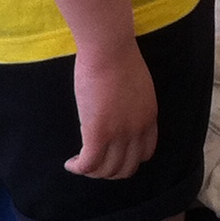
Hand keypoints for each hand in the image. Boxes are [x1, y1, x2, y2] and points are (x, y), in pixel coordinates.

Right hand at [67, 40, 158, 179]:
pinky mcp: (98, 132)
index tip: (113, 155)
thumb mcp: (137, 86)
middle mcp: (137, 130)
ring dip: (92, 171)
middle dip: (110, 171)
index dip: (128, 159)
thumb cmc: (119, 57)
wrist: (109, 49)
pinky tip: (71, 163)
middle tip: (94, 163)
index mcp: (148, 118)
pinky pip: (89, 164)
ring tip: (80, 164)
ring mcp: (119, 133)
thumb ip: (133, 103)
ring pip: (107, 170)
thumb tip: (119, 110)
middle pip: (126, 167)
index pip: (145, 153)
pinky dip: (79, 168)